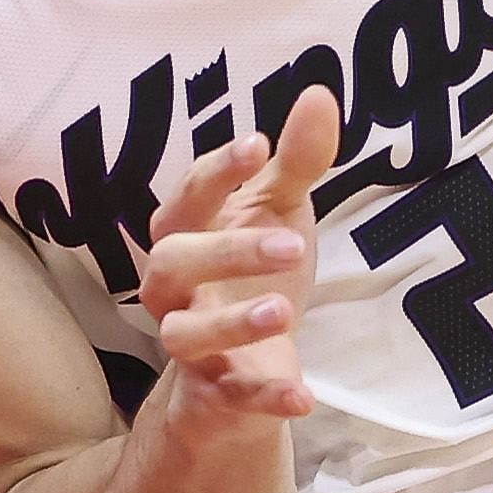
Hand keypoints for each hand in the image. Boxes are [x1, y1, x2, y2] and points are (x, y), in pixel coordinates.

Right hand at [140, 90, 337, 426]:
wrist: (244, 365)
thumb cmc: (253, 273)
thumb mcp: (280, 213)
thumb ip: (295, 162)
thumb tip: (319, 94)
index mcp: (185, 234)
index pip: (187, 197)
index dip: (216, 171)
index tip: (257, 144)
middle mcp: (173, 290)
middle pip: (173, 264)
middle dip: (227, 251)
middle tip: (292, 245)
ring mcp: (191, 345)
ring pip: (184, 336)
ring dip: (231, 323)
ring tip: (283, 311)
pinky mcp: (216, 394)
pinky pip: (231, 398)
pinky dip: (264, 398)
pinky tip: (302, 395)